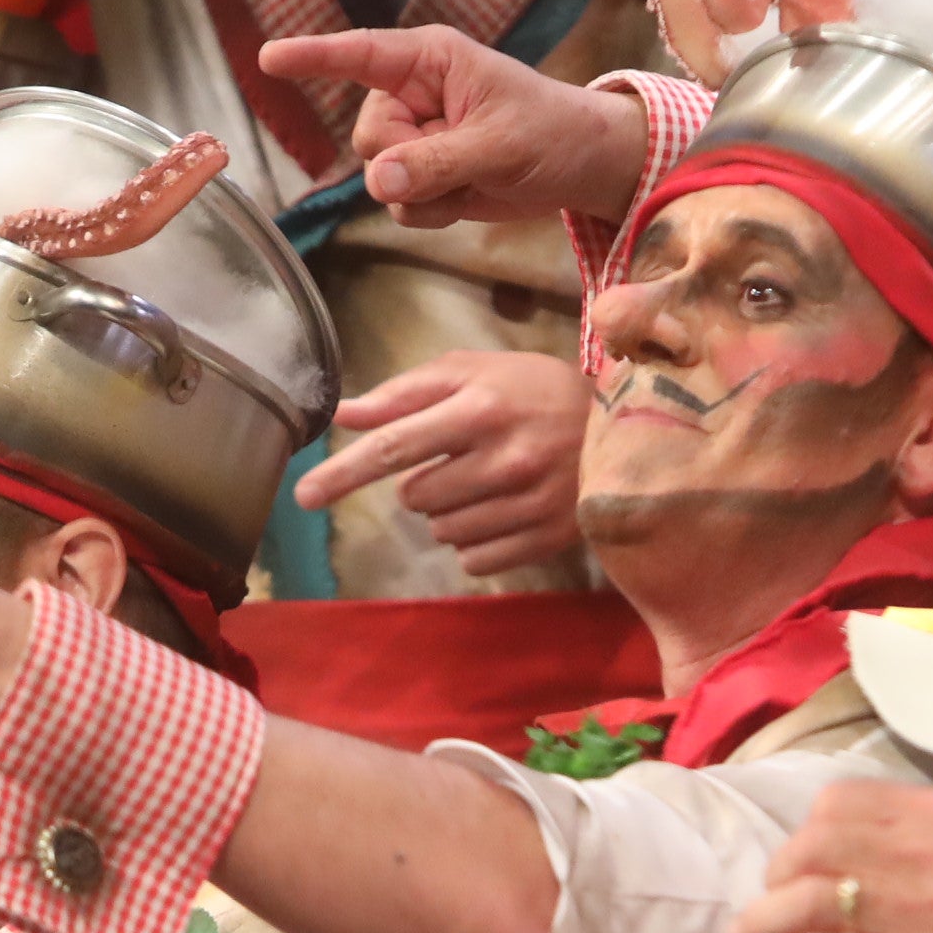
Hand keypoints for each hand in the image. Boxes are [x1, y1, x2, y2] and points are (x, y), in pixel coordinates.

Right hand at [257, 29, 652, 228]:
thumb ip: (436, 161)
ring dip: (423, 192)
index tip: (269, 58)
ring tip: (473, 175)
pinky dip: (430, 212)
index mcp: (429, 62)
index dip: (314, 57)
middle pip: (368, 138)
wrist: (582, 167)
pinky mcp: (424, 177)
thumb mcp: (498, 143)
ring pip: (379, 177)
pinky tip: (466, 198)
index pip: (360, 55)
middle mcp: (413, 96)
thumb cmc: (551, 131)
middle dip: (406, 160)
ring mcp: (416, 139)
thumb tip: (379, 181)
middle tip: (462, 158)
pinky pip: (399, 205)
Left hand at [294, 354, 589, 580]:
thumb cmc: (536, 390)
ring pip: (443, 531)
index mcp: (480, 409)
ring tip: (486, 482)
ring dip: (449, 511)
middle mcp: (503, 459)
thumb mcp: (474, 372)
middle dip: (422, 482)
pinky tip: (501, 510)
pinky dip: (475, 540)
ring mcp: (527, 505)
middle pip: (415, 497)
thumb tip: (344, 416)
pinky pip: (475, 559)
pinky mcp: (546, 540)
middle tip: (459, 458)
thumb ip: (407, 392)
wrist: (628, 424)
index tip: (303, 497)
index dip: (343, 473)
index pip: (393, 448)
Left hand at [719, 782, 932, 932]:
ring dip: (761, 923)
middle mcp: (923, 851)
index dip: (806, 832)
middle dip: (777, 874)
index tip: (799, 861)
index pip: (841, 801)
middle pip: (812, 845)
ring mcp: (914, 910)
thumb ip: (915, 836)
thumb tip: (845, 845)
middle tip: (767, 904)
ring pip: (806, 901)